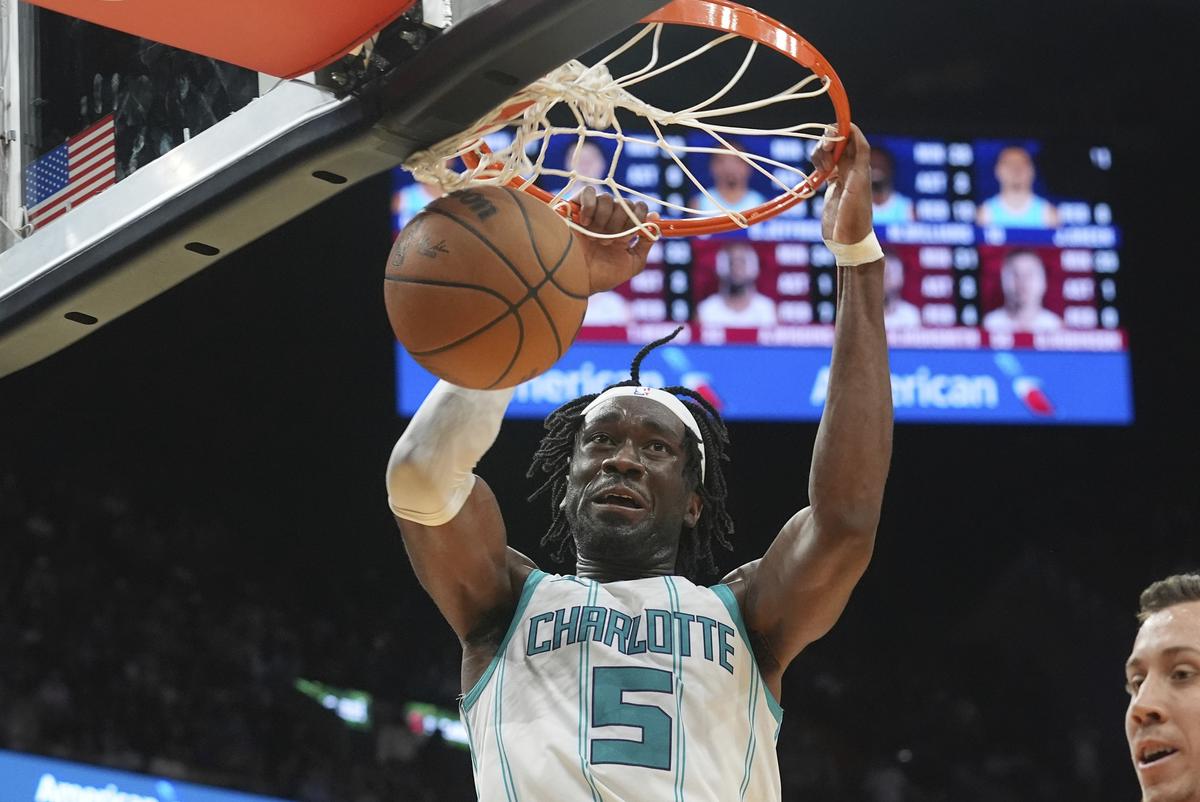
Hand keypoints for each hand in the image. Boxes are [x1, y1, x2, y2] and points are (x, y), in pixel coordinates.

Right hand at [574, 187, 659, 293]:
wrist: (575, 281)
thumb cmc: (602, 276)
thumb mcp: (632, 263)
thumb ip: (646, 243)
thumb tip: (655, 217)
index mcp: (622, 229)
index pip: (638, 208)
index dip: (639, 216)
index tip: (632, 235)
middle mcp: (608, 219)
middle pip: (625, 202)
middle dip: (621, 223)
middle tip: (611, 242)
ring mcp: (591, 213)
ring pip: (607, 198)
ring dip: (605, 220)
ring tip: (596, 239)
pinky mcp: (573, 207)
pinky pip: (588, 192)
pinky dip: (590, 206)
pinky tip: (586, 223)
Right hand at [812, 123, 873, 244]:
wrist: (848, 241)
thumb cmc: (855, 215)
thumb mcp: (858, 183)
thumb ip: (857, 156)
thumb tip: (853, 131)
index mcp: (861, 167)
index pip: (854, 139)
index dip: (844, 130)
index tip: (831, 129)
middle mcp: (852, 170)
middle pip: (839, 144)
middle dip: (828, 142)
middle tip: (823, 153)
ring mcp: (841, 178)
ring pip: (829, 155)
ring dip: (820, 154)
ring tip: (820, 169)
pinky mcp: (831, 188)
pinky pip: (824, 168)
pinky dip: (817, 165)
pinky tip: (817, 172)